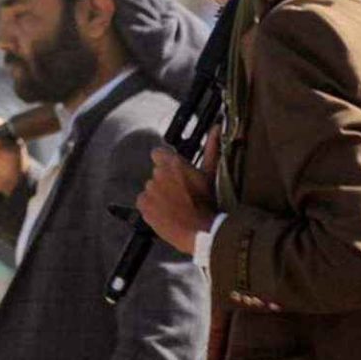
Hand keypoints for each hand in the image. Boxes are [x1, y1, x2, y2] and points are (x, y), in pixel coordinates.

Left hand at [135, 126, 220, 255]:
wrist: (203, 232)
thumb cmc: (209, 204)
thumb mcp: (211, 174)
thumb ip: (211, 148)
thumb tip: (217, 127)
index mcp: (174, 163)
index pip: (158, 154)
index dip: (166, 163)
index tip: (174, 173)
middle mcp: (158, 174)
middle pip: (156, 174)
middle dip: (165, 181)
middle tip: (180, 193)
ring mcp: (150, 191)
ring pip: (150, 189)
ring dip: (158, 194)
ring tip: (174, 206)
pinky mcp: (144, 206)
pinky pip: (143, 203)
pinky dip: (151, 207)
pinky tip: (165, 213)